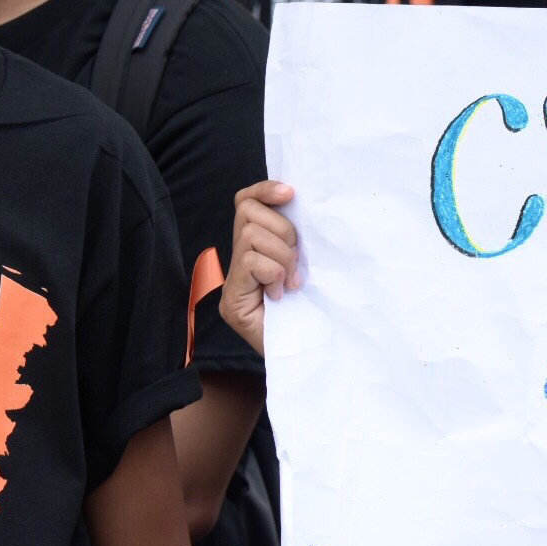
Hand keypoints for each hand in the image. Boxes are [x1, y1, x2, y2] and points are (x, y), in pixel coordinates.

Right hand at [220, 181, 299, 357]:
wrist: (310, 355)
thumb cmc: (315, 309)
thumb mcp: (309, 264)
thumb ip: (297, 239)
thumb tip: (301, 202)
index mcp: (255, 249)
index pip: (246, 201)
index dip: (265, 190)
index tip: (291, 193)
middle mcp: (236, 262)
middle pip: (247, 211)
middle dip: (282, 231)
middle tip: (296, 263)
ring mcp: (231, 282)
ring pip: (250, 235)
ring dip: (282, 256)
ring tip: (291, 281)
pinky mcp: (231, 302)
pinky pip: (251, 262)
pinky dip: (273, 273)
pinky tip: (281, 294)